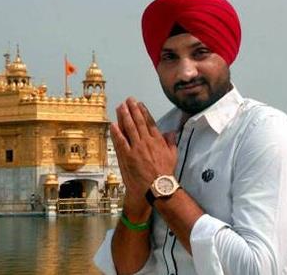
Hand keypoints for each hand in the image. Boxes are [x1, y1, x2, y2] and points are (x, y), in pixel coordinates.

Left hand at [111, 97, 177, 219]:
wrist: (157, 186)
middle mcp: (146, 141)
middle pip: (138, 122)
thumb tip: (171, 132)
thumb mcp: (173, 156)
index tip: (139, 104)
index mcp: (157, 141)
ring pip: (129, 128)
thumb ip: (171, 142)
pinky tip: (113, 124)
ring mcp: (136, 148)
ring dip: (124, 116)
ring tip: (120, 107)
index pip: (149, 122)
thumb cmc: (165, 173)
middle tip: (128, 100)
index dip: (143, 112)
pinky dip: (116, 132)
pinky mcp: (127, 156)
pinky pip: (120, 141)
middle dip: (132, 109)